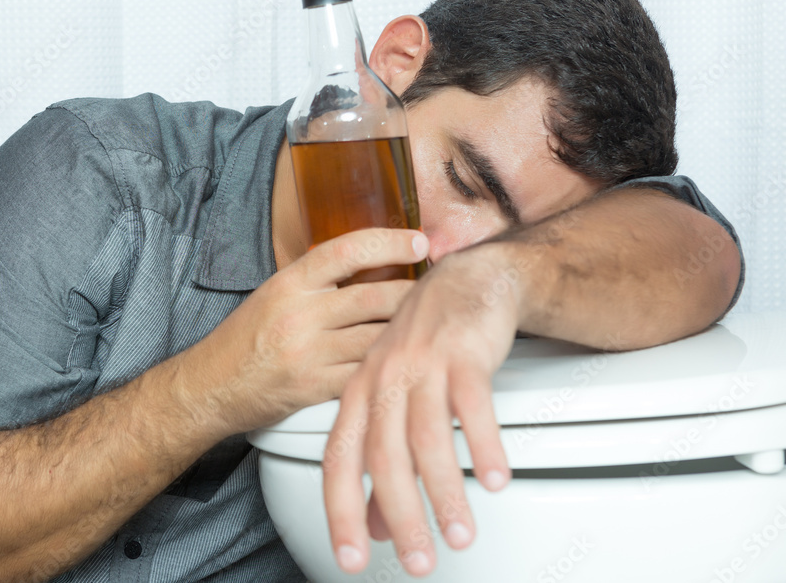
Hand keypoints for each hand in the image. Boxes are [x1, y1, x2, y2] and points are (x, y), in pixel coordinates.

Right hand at [201, 227, 430, 435]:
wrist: (209, 386)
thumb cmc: (245, 339)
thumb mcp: (274, 295)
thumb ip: (317, 281)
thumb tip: (371, 263)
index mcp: (289, 283)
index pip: (347, 250)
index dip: (388, 241)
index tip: (418, 240)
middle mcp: (299, 314)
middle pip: (374, 296)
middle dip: (414, 292)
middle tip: (439, 288)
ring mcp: (307, 353)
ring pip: (376, 337)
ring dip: (408, 332)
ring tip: (431, 326)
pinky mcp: (313, 388)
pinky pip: (364, 373)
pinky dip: (388, 367)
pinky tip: (405, 362)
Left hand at [322, 241, 517, 576]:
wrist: (465, 280)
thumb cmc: (426, 345)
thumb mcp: (392, 399)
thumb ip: (381, 465)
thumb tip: (373, 527)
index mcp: (359, 393)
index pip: (339, 459)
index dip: (341, 511)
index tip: (352, 559)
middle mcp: (384, 380)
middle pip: (384, 456)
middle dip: (402, 516)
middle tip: (420, 560)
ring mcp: (423, 365)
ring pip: (428, 437)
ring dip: (446, 492)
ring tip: (461, 533)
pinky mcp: (464, 353)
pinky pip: (473, 406)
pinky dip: (484, 445)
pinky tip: (496, 478)